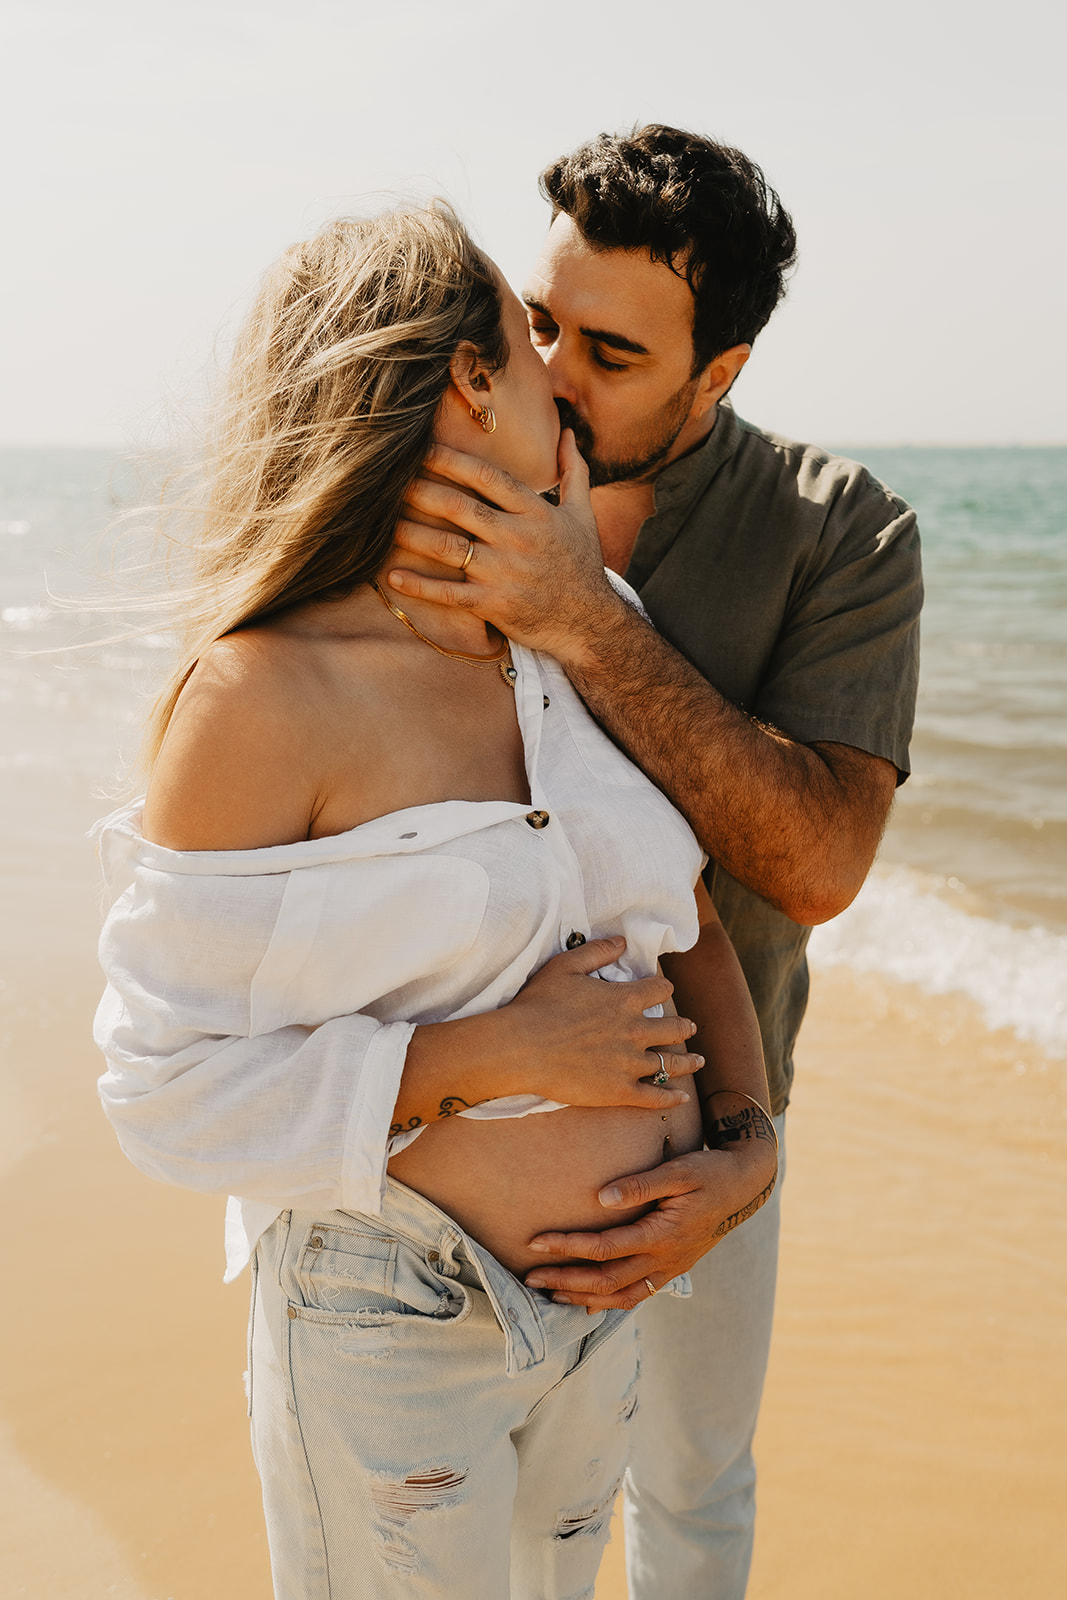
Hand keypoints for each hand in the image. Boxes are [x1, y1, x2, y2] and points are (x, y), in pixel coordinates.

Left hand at [387, 431, 624, 657]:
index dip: (452, 461)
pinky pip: (449, 593)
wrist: (589, 622)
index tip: (422, 450)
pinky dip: (419, 585)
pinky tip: (393, 575)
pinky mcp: (494, 604)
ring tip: (382, 523)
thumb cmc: (582, 565)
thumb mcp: (583, 515)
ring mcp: (503, 573)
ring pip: (447, 547)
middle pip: (459, 508)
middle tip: (388, 482)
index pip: (487, 478)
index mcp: (535, 513)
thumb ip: (574, 472)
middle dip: (421, 491)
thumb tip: (569, 433)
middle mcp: (517, 539)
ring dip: (411, 534)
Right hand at [503, 935, 702, 1111]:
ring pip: (671, 1063)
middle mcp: (635, 1031)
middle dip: (684, 1026)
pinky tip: (682, 1097)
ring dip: (688, 1061)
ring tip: (698, 1061)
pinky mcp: (620, 1091)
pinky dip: (671, 1097)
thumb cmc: (539, 1004)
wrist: (522, 1048)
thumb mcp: (566, 965)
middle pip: (674, 1028)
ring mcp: (630, 1064)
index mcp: (625, 1000)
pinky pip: (655, 1096)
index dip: (662, 987)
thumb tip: (622, 942)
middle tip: (691, 1027)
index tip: (662, 990)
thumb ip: (597, 952)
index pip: (659, 990)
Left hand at [523, 1143, 777, 1310]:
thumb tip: (599, 1197)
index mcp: (663, 1234)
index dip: (568, 1248)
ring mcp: (671, 1268)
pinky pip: (638, 1295)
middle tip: (530, 1278)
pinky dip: (611, 1302)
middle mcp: (665, 1259)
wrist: (745, 1186)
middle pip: (607, 1281)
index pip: (605, 1248)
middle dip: (566, 1280)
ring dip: (583, 1297)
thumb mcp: (679, 1170)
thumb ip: (640, 1184)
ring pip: (622, 1296)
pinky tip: (589, 1301)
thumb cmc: (709, 1171)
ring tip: (551, 1293)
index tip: (536, 1241)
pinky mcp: (674, 1269)